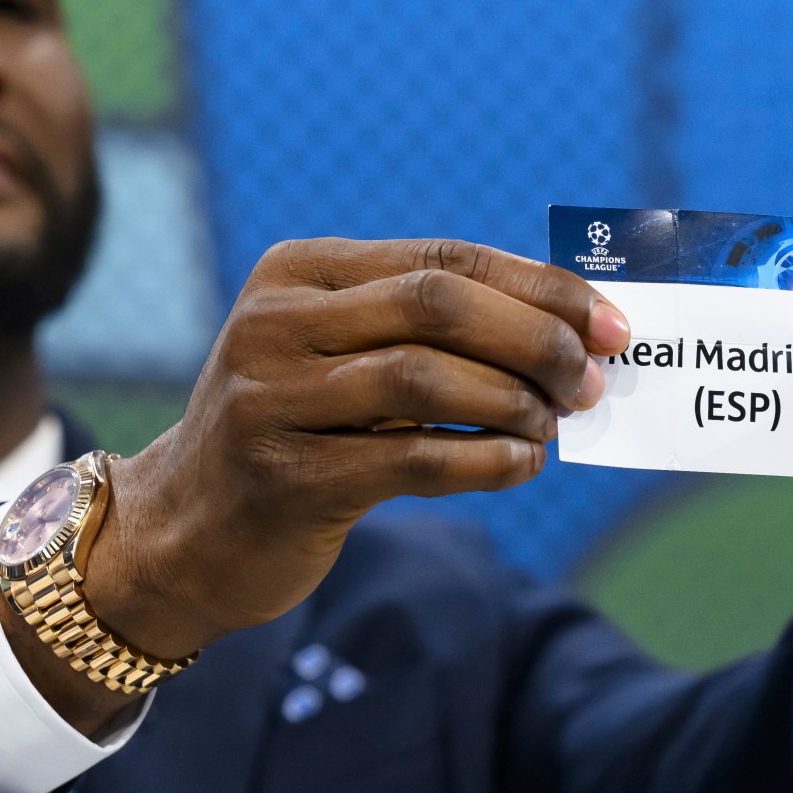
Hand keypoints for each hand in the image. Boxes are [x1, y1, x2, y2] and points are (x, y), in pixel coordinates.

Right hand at [82, 238, 629, 657]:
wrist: (181, 532)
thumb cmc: (294, 434)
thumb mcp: (339, 358)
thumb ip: (429, 330)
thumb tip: (570, 328)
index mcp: (297, 272)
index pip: (443, 260)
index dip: (540, 288)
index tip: (611, 323)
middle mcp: (275, 323)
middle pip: (437, 305)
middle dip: (535, 339)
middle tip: (589, 380)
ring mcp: (272, 399)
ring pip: (425, 378)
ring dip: (513, 401)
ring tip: (553, 426)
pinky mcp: (286, 478)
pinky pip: (412, 459)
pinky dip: (485, 460)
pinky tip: (520, 465)